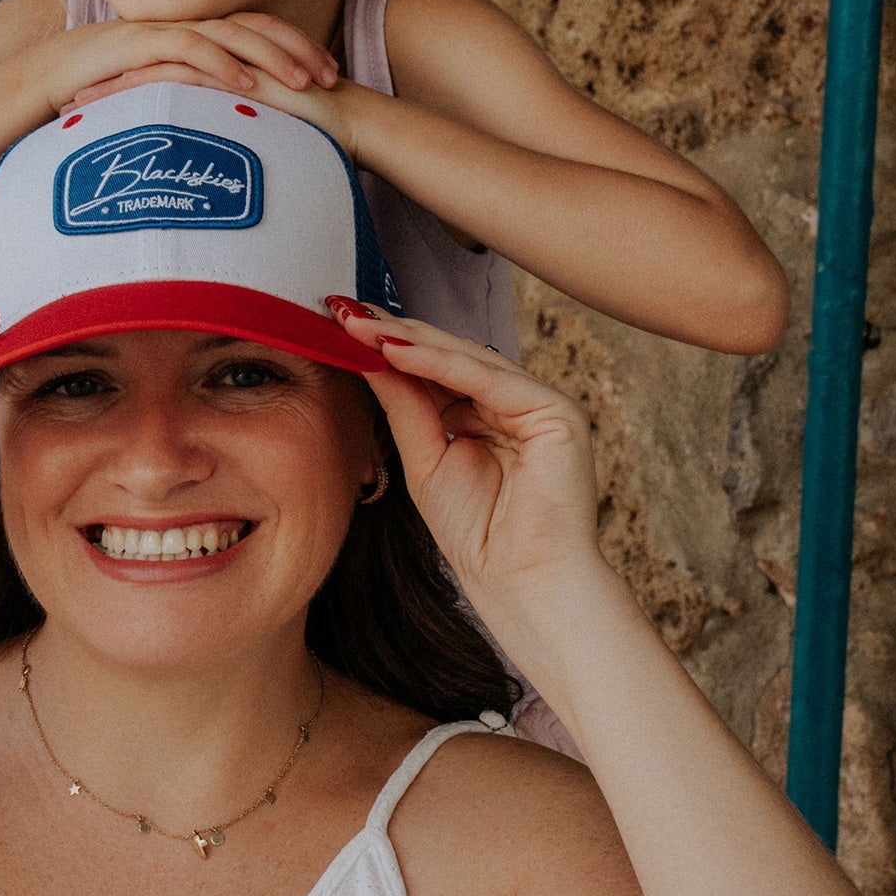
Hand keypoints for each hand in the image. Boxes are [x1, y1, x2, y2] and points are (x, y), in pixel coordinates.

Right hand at [42, 12, 336, 111]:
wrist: (52, 74)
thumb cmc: (112, 90)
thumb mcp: (169, 95)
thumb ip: (205, 102)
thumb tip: (245, 128)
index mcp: (200, 32)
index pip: (261, 32)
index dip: (298, 48)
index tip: (331, 74)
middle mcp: (190, 24)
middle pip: (257, 27)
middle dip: (299, 49)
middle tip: (332, 77)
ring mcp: (168, 28)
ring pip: (231, 34)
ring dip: (271, 57)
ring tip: (303, 82)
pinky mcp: (144, 41)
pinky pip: (191, 47)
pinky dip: (221, 63)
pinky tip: (248, 84)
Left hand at [329, 304, 605, 620]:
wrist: (520, 584)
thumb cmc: (480, 536)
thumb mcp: (425, 460)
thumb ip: (405, 406)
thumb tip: (370, 356)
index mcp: (490, 415)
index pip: (435, 370)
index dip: (388, 346)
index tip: (339, 324)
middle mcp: (518, 403)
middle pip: (449, 356)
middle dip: (392, 332)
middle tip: (341, 311)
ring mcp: (541, 403)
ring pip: (466, 358)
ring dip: (408, 340)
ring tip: (359, 325)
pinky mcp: (557, 411)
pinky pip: (488, 378)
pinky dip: (439, 363)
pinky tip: (395, 351)